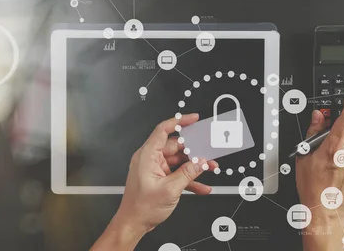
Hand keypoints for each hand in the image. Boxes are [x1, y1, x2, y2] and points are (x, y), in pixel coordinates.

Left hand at [91, 113, 217, 250]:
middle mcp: (150, 159)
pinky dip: (189, 178)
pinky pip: (178, 173)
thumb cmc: (141, 208)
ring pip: (179, 161)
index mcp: (147, 155)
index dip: (179, 122)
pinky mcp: (160, 178)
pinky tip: (202, 185)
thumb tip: (200, 162)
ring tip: (209, 167)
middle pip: (176, 146)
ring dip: (194, 165)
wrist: (133, 224)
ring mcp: (156, 169)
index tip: (193, 119)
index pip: (163, 130)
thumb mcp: (169, 189)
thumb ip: (187, 174)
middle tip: (208, 149)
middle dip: (194, 149)